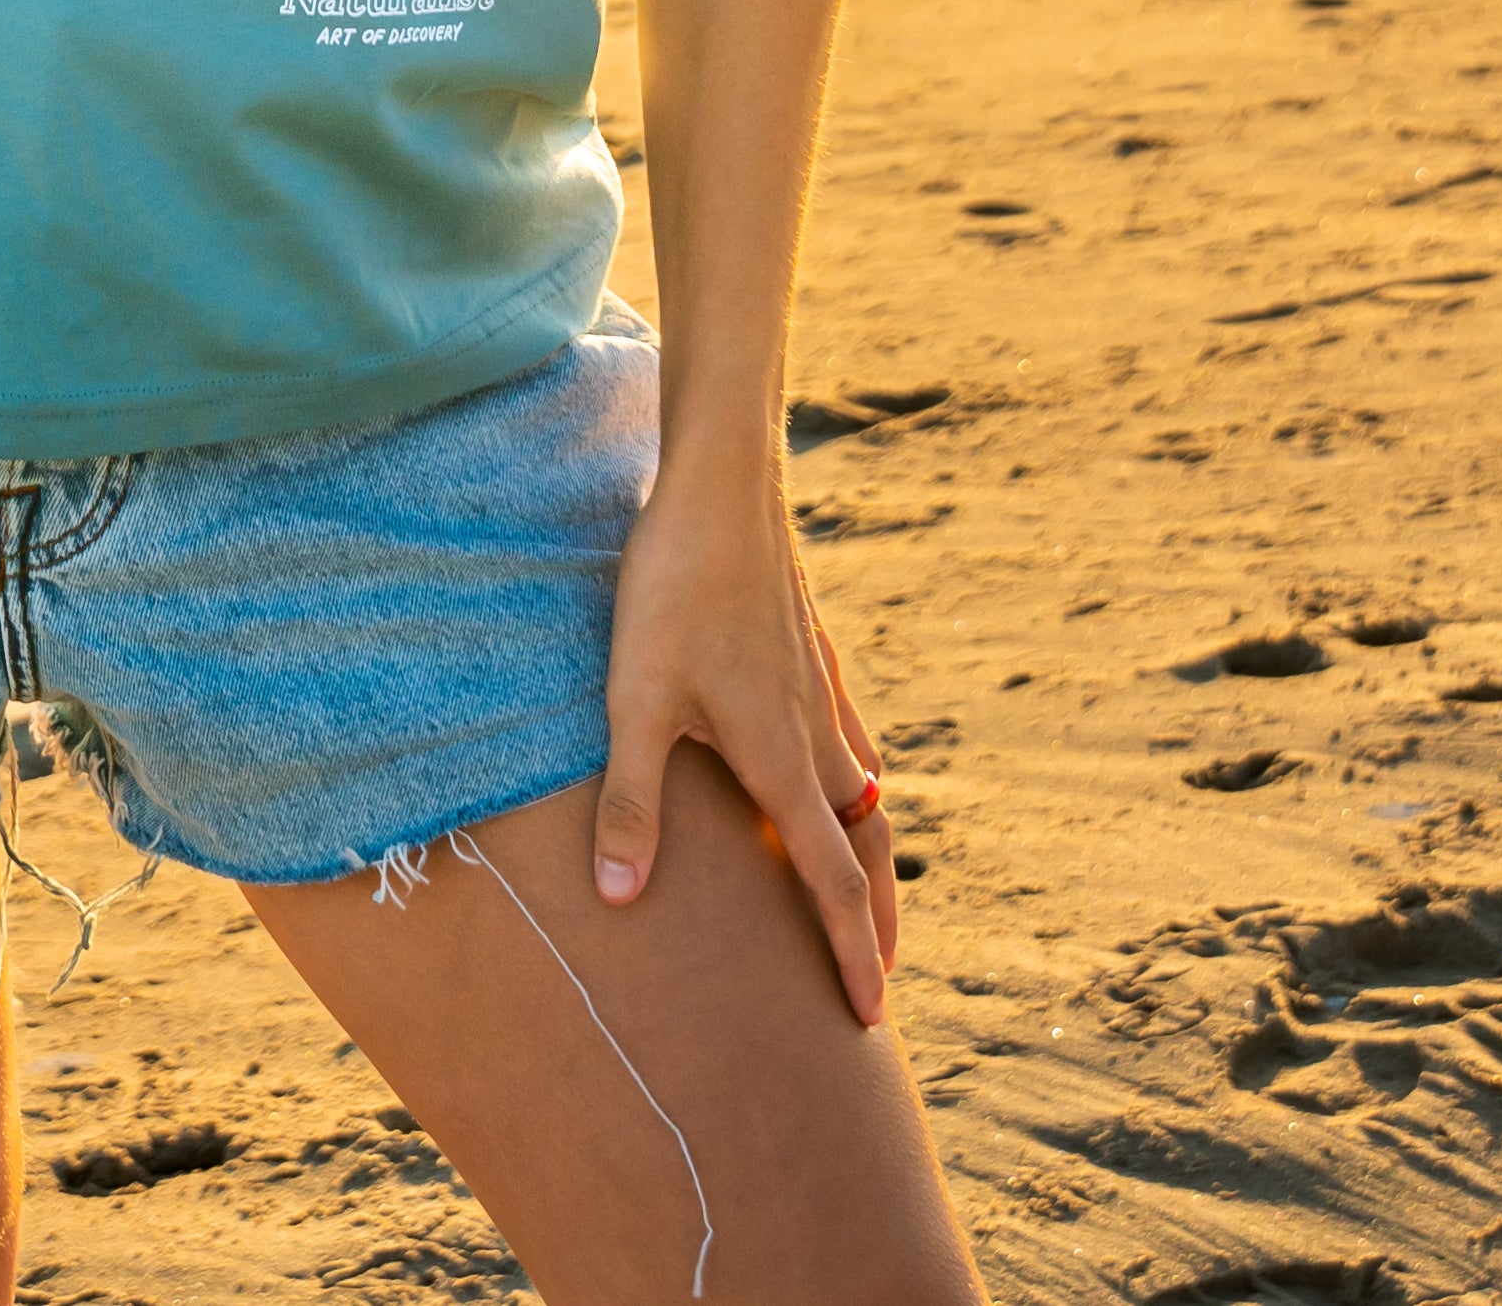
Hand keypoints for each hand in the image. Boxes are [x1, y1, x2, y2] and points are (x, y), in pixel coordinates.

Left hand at [595, 456, 894, 1021]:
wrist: (720, 483)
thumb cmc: (670, 588)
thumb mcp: (636, 698)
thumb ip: (632, 801)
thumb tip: (621, 898)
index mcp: (781, 759)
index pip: (829, 880)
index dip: (850, 952)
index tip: (872, 1018)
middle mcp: (815, 733)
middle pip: (863, 848)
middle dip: (873, 920)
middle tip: (879, 983)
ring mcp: (819, 689)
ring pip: (863, 793)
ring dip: (868, 856)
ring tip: (862, 897)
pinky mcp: (808, 651)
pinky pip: (851, 740)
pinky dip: (857, 786)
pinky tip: (840, 778)